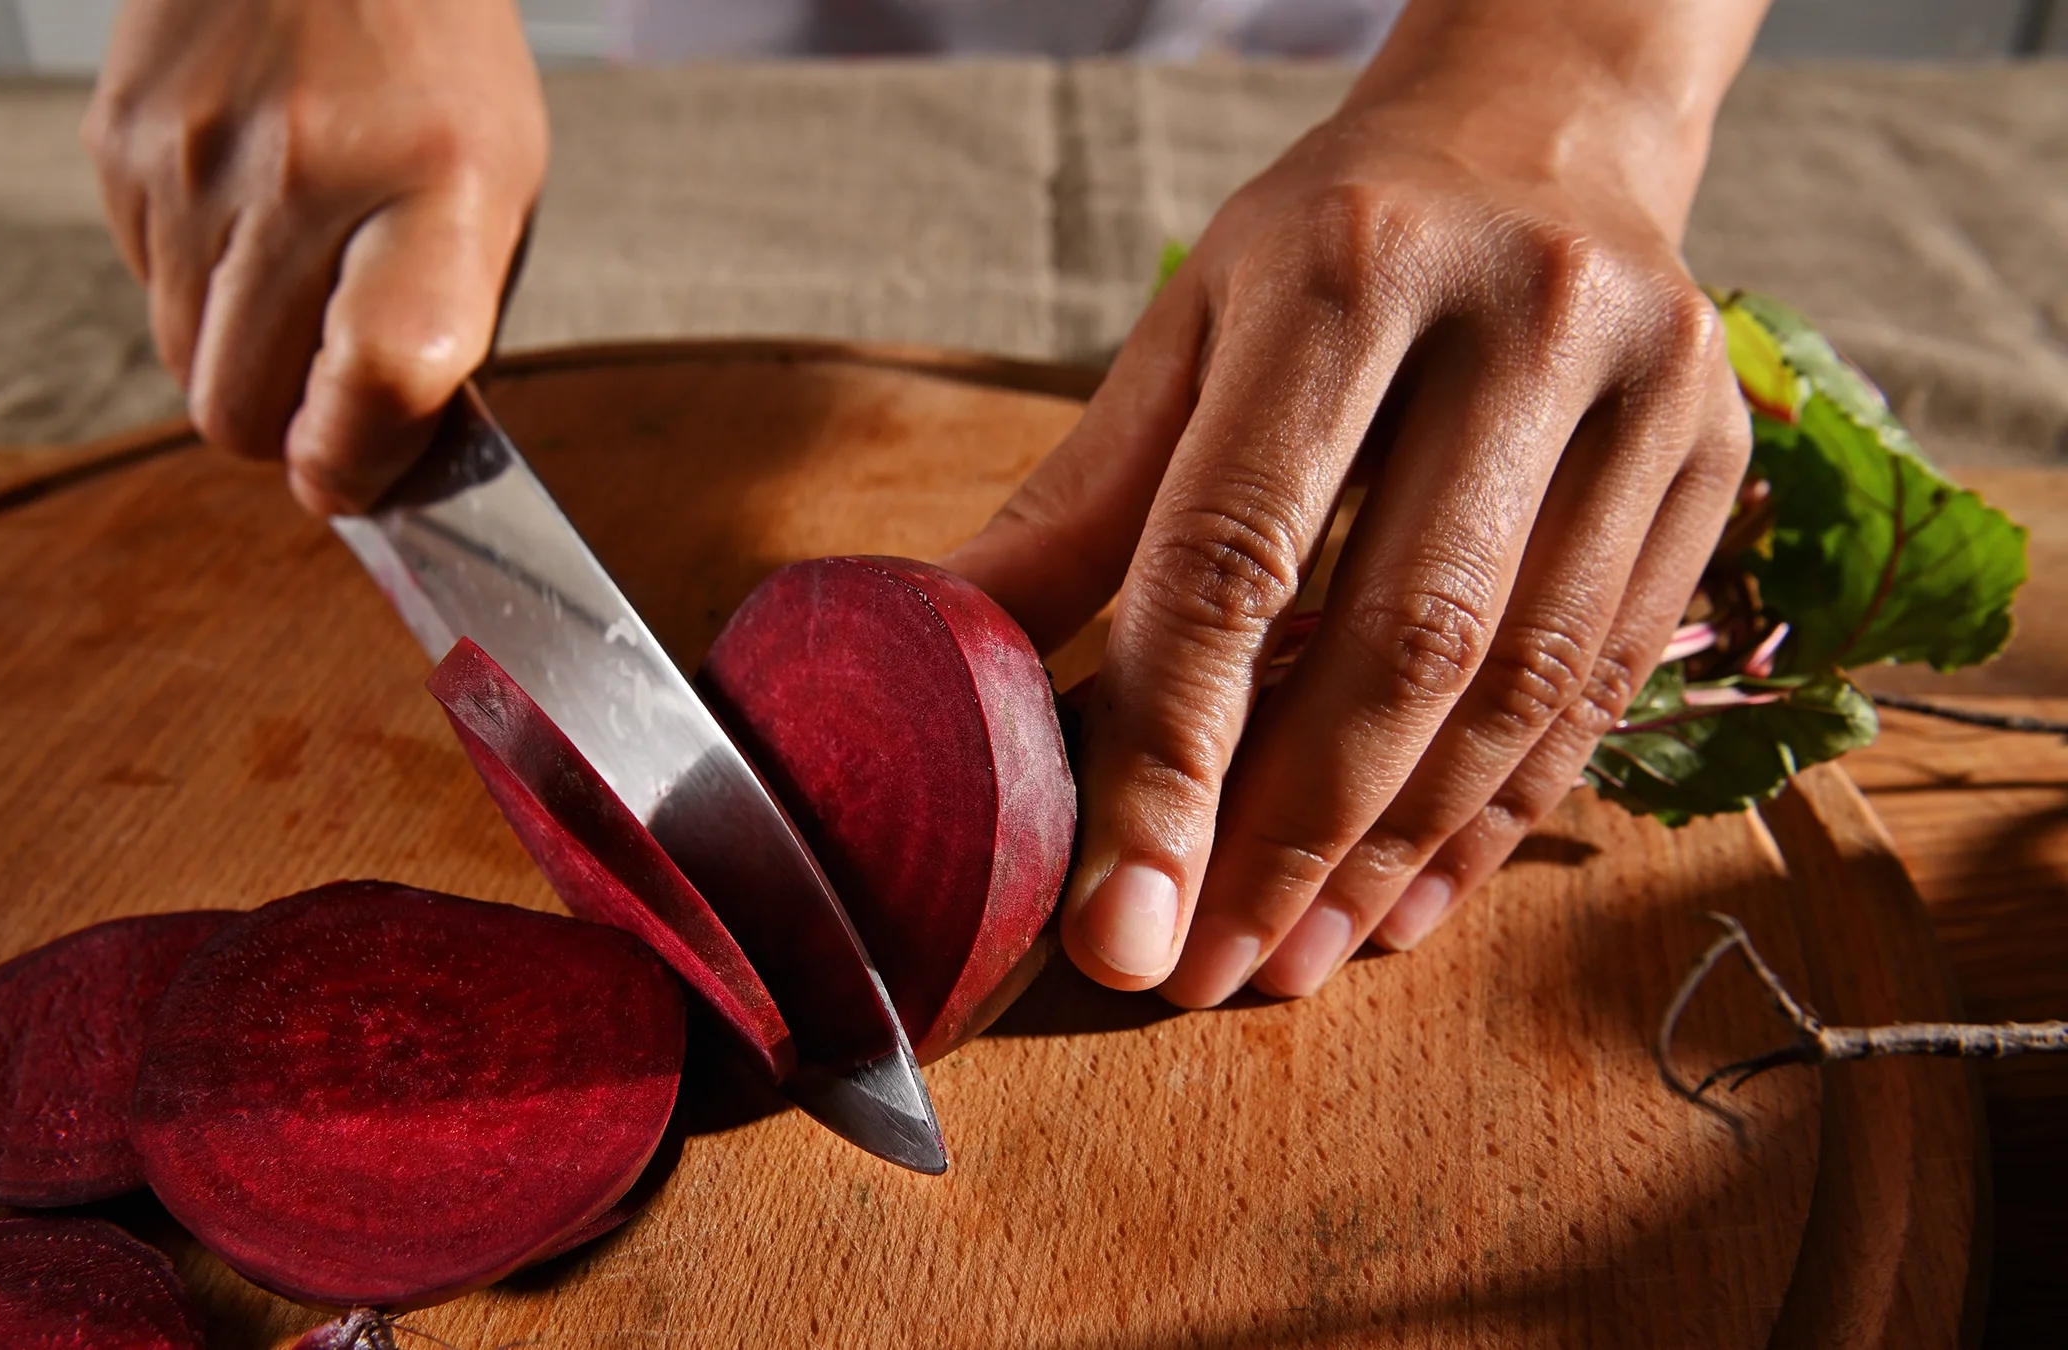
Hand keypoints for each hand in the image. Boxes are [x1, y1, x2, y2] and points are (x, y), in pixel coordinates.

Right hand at [84, 0, 546, 513]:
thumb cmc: (431, 66)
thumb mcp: (498, 187)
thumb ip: (448, 331)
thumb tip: (374, 465)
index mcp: (439, 184)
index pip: (381, 375)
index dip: (355, 461)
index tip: (352, 480)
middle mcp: (305, 171)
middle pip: (244, 408)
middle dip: (286, 429)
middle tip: (329, 388)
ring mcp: (192, 157)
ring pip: (185, 366)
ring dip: (239, 356)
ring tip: (297, 267)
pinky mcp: (117, 142)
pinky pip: (145, 287)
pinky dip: (197, 282)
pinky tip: (246, 205)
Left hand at [944, 0, 1769, 1005]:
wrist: (1545, 126)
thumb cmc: (1333, 238)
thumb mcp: (1187, 329)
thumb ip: (1082, 505)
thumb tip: (947, 666)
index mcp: (1349, 269)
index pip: (1239, 554)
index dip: (1171, 758)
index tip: (1117, 919)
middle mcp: (1523, 316)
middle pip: (1403, 640)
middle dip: (1290, 837)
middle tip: (1202, 969)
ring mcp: (1651, 389)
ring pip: (1520, 684)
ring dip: (1396, 853)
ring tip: (1293, 952)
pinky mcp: (1719, 462)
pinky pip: (1603, 685)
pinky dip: (1500, 814)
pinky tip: (1411, 896)